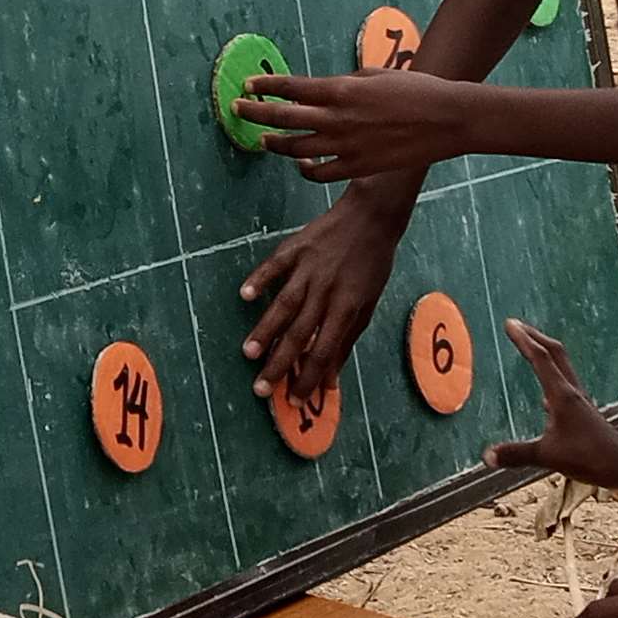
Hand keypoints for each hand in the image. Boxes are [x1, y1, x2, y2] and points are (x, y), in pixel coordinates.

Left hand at [234, 69, 479, 184]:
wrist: (446, 119)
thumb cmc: (416, 89)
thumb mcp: (376, 74)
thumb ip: (345, 83)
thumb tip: (323, 88)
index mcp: (341, 90)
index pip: (291, 88)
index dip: (266, 86)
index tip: (249, 85)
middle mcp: (337, 118)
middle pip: (283, 117)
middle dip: (255, 112)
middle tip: (238, 110)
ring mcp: (345, 145)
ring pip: (295, 147)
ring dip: (274, 143)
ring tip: (262, 140)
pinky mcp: (357, 167)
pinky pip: (319, 172)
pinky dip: (304, 168)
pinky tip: (299, 162)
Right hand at [237, 189, 403, 396]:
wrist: (372, 217)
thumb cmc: (372, 265)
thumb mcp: (367, 305)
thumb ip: (346, 341)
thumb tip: (332, 379)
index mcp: (347, 308)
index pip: (324, 351)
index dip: (309, 378)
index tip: (293, 401)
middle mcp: (327, 291)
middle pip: (300, 333)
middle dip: (280, 363)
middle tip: (261, 388)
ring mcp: (310, 269)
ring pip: (285, 304)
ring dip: (266, 329)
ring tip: (248, 352)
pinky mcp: (296, 248)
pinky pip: (275, 266)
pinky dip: (260, 279)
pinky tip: (245, 295)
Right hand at [486, 318, 617, 487]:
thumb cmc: (590, 457)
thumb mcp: (547, 455)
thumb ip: (517, 454)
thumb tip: (488, 456)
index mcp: (562, 395)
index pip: (540, 358)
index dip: (524, 340)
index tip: (510, 324)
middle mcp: (571, 392)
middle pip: (554, 354)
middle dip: (535, 336)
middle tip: (518, 326)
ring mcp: (578, 400)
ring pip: (561, 366)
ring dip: (545, 352)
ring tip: (530, 347)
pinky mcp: (582, 411)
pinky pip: (564, 385)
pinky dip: (551, 377)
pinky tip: (545, 391)